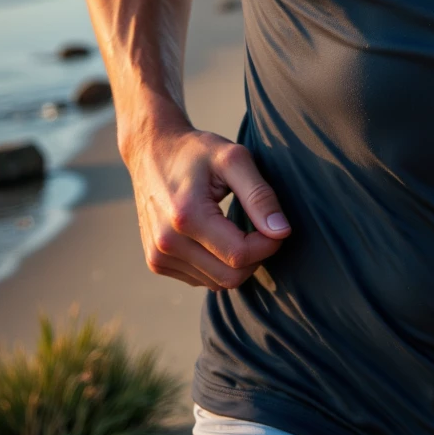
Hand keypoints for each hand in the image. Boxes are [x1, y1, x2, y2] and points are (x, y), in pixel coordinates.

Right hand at [125, 113, 291, 290]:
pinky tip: (217, 237)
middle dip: (256, 257)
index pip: (240, 255)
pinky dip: (217, 264)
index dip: (268, 244)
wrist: (151, 151)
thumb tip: (282, 231)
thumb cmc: (196, 151)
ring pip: (217, 282)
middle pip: (230, 276)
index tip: (277, 225)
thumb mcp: (233, 159)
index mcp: (186, 217)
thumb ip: (260, 196)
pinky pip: (201, 279)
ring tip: (236, 227)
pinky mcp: (156, 262)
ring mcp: (158, 256)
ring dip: (236, 262)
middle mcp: (166, 243)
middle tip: (261, 228)